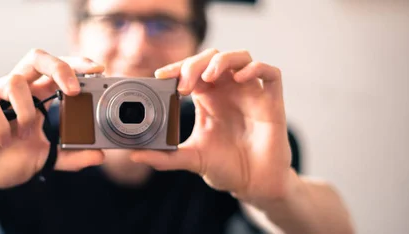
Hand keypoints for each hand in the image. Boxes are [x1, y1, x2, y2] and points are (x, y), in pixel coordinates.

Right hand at [0, 49, 104, 193]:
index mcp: (33, 96)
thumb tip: (99, 154)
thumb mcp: (45, 159)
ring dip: (26, 112)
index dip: (75, 64)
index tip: (97, 70)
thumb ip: (71, 156)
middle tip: (73, 90)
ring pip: (13, 82)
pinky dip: (0, 125)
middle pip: (36, 58)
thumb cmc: (7, 161)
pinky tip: (3, 141)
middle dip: (58, 67)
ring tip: (25, 136)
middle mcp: (13, 89)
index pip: (55, 69)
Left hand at [130, 48, 293, 203]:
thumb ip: (164, 157)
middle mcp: (229, 90)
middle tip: (182, 83)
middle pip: (213, 57)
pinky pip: (271, 73)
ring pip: (241, 57)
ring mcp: (251, 93)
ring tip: (208, 77)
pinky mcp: (272, 101)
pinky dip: (256, 68)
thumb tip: (135, 155)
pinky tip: (240, 79)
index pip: (192, 70)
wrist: (253, 185)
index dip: (177, 67)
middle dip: (195, 63)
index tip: (161, 77)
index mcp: (208, 97)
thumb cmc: (225, 167)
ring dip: (222, 60)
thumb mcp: (190, 159)